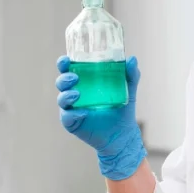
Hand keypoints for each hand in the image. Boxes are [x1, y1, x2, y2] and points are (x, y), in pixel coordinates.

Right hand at [56, 55, 145, 180]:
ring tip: (77, 95)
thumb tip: (132, 59)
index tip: (66, 59)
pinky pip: (67, 117)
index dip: (64, 63)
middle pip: (62, 82)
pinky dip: (72, 114)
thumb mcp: (128, 90)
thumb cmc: (122, 108)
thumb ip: (131, 74)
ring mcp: (72, 108)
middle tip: (75, 78)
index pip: (70, 69)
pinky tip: (83, 113)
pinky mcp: (72, 122)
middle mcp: (75, 93)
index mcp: (85, 81)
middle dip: (64, 78)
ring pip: (62, 99)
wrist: (123, 134)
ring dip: (66, 95)